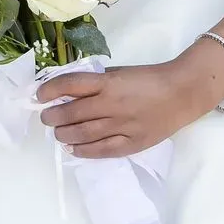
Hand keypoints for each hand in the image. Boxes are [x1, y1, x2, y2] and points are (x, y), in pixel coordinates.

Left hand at [36, 51, 223, 157]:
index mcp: (109, 82)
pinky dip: (84, 151)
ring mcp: (122, 126)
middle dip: (53, 116)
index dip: (50, 90)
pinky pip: (102, 150)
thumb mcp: (121, 72)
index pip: (71, 85)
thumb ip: (97, 82)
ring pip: (83, 134)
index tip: (40, 95)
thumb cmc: (150, 78)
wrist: (183, 92)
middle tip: (46, 117)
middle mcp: (112, 104)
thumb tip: (69, 92)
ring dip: (65, 134)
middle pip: (72, 113)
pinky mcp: (132, 143)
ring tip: (58, 133)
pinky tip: (74, 149)